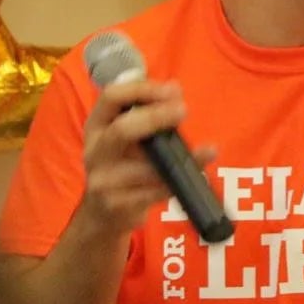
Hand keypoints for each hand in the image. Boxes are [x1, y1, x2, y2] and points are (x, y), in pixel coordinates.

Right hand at [72, 78, 214, 237]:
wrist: (103, 214)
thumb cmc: (122, 165)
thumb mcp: (124, 138)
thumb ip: (146, 114)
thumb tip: (175, 89)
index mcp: (96, 126)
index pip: (111, 97)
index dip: (142, 90)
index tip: (172, 89)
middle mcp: (95, 151)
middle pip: (123, 129)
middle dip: (156, 117)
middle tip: (184, 110)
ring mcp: (104, 181)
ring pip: (146, 167)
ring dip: (180, 158)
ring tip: (209, 150)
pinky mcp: (119, 205)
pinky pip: (155, 191)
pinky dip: (179, 181)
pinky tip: (198, 172)